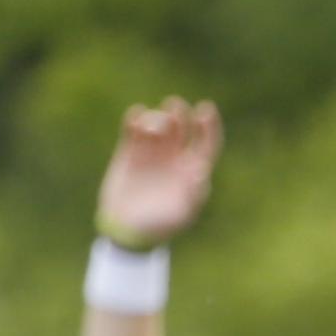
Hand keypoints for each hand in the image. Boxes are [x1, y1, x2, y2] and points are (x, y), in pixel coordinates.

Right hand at [96, 99, 222, 247]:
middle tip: (174, 105)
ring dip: (157, 117)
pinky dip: (135, 118)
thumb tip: (202, 171)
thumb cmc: (159, 226)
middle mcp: (175, 157)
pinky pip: (133, 127)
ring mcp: (152, 152)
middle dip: (180, 113)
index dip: (209, 125)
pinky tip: (136, 115)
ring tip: (148, 127)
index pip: (206, 143)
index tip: (205, 110)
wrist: (127, 229)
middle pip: (182, 126)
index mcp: (192, 170)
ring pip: (159, 124)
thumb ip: (193, 193)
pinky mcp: (129, 151)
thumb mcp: (180, 214)